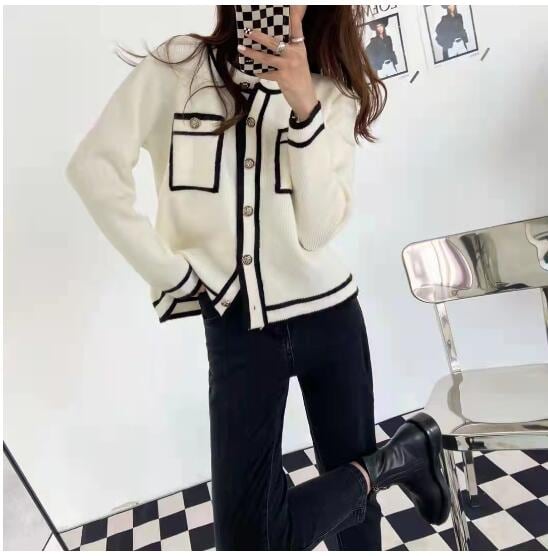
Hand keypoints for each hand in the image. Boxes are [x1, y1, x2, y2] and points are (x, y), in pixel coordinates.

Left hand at [236, 5, 317, 120]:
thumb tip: (272, 40)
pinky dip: (258, 72)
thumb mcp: (298, 60)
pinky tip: (252, 70)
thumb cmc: (300, 78)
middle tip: (247, 31)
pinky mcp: (282, 78)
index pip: (297, 27)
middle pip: (274, 41)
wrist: (305, 98)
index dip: (293, 15)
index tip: (290, 5)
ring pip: (266, 57)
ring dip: (251, 53)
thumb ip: (288, 49)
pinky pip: (265, 73)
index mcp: (300, 47)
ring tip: (241, 48)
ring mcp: (288, 66)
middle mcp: (295, 53)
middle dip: (258, 36)